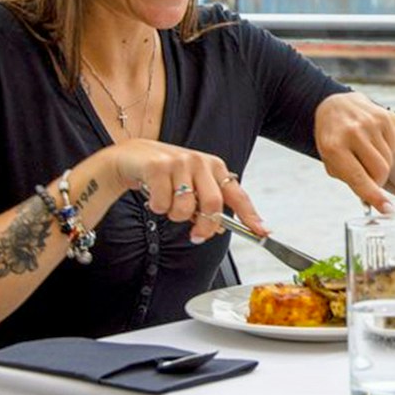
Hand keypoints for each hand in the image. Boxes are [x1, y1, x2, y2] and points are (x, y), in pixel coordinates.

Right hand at [106, 140, 266, 242]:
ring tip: (167, 203)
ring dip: (174, 215)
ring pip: (185, 208)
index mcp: (215, 167)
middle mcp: (200, 162)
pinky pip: (162, 204)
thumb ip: (207, 205)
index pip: (238, 195)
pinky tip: (153, 194)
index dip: (251, 216)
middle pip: (213, 205)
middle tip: (196, 236)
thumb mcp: (192, 186)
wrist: (132, 158)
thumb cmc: (166, 174)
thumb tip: (220, 229)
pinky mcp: (158, 166)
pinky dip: (157, 207)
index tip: (262, 232)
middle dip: (205, 227)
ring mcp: (179, 162)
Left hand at [315, 91, 394, 212]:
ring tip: (366, 155)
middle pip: (379, 171)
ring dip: (380, 166)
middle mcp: (352, 132)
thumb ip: (350, 179)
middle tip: (369, 178)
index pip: (359, 178)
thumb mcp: (331, 160)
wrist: (335, 106)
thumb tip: (372, 201)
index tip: (387, 210)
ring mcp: (369, 123)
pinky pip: (392, 147)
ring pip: (387, 160)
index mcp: (334, 147)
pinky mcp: (382, 117)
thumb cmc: (333, 138)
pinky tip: (372, 143)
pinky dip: (384, 151)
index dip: (374, 196)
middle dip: (377, 181)